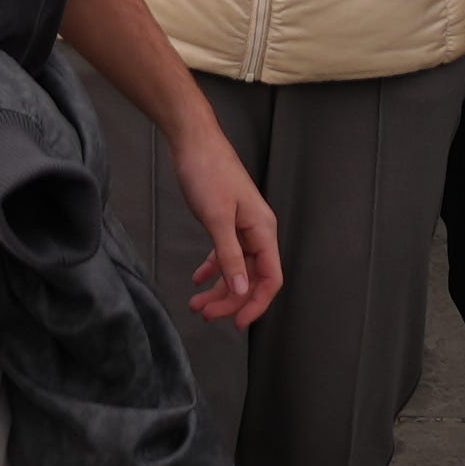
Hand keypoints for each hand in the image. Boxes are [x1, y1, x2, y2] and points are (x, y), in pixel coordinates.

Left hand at [170, 122, 285, 327]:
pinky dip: (212, 269)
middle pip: (252, 277)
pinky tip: (197, 280)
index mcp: (263, 230)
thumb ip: (230, 257)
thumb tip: (243, 290)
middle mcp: (257, 231)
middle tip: (204, 315)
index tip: (236, 324)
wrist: (193, 141)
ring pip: (236, 268)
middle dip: (230, 300)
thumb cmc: (208, 173)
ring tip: (196, 305)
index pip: (270, 278)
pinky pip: (224, 254)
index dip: (256, 303)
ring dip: (219, 289)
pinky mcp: (225, 221)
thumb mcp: (217, 218)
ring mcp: (241, 226)